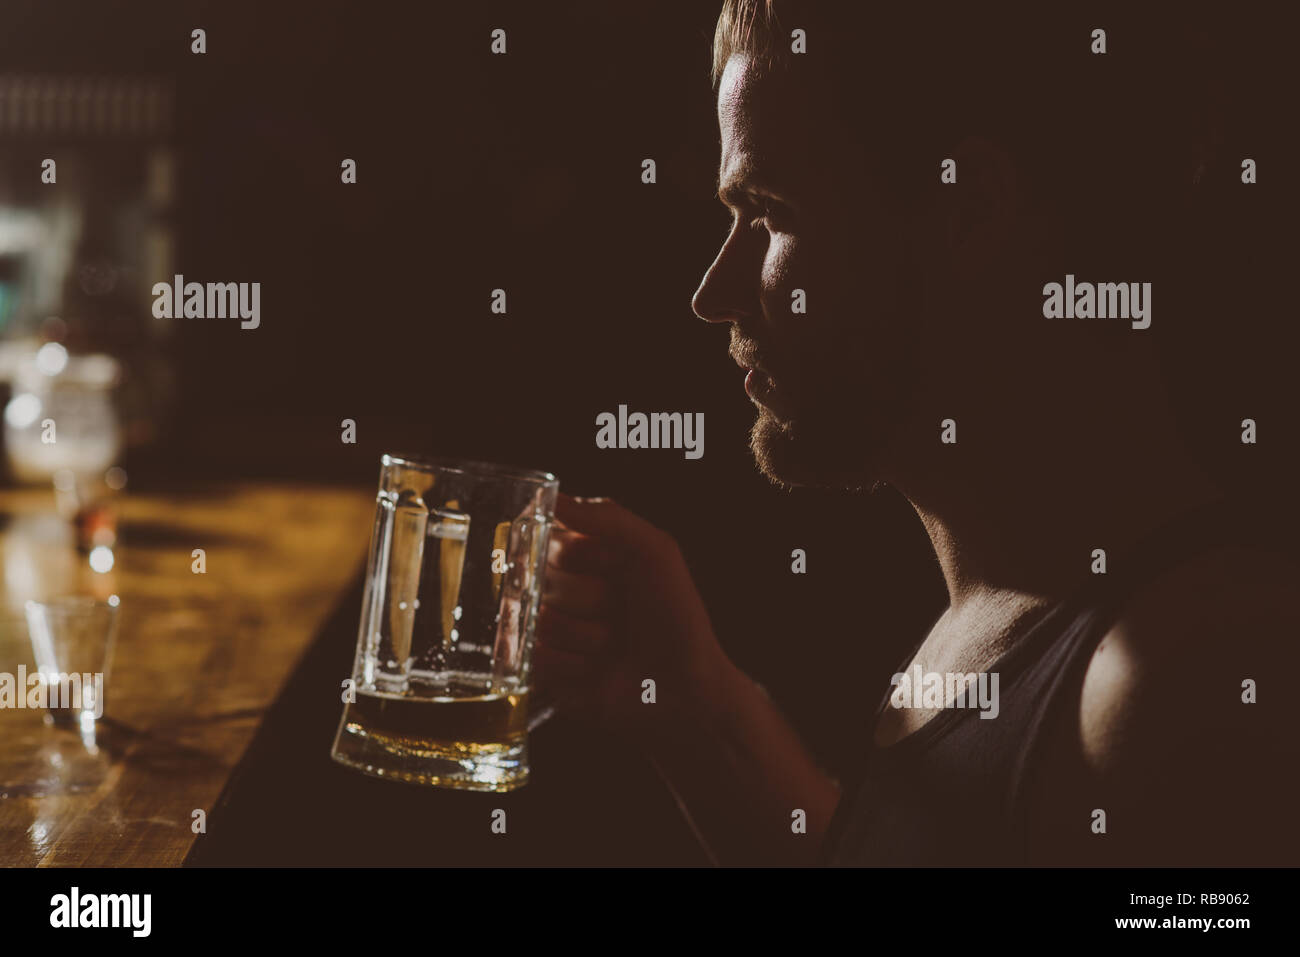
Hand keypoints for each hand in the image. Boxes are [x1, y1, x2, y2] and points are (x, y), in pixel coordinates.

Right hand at [533, 492, 733, 735]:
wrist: (685, 689)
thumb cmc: (677, 618)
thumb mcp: (656, 552)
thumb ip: (609, 517)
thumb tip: (555, 498)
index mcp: (590, 557)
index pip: (549, 538)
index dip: (575, 554)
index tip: (606, 565)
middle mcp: (568, 591)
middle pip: (540, 579)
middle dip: (587, 598)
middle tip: (619, 610)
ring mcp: (556, 632)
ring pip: (539, 620)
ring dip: (585, 635)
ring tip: (614, 644)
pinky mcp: (548, 671)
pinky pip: (537, 657)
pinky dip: (573, 665)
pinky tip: (598, 670)